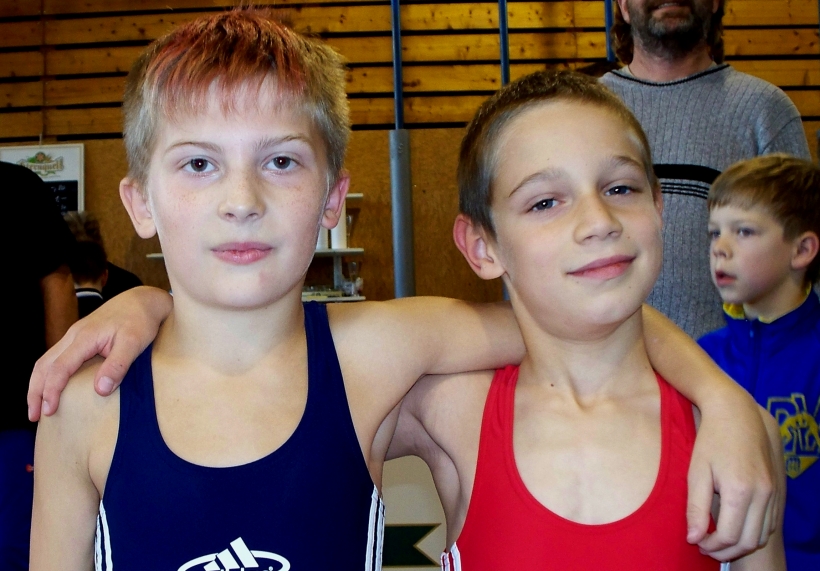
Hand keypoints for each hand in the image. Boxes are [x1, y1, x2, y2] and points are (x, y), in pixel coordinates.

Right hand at [28, 286, 172, 419]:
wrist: (143, 300)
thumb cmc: (140, 321)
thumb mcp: (135, 343)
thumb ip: (118, 365)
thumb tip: (100, 390)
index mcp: (85, 337)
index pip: (60, 368)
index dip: (51, 391)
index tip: (48, 411)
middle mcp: (73, 336)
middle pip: (44, 365)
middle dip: (35, 391)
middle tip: (34, 416)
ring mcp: (74, 336)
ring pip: (46, 361)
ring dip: (38, 384)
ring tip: (37, 407)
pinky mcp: (80, 338)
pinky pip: (55, 358)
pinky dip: (48, 375)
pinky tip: (51, 388)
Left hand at [686, 387, 781, 561]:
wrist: (736, 413)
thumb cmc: (710, 441)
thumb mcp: (696, 472)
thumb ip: (695, 508)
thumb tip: (694, 538)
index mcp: (739, 490)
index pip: (728, 536)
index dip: (711, 546)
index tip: (696, 543)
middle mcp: (762, 494)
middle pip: (748, 541)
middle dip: (726, 551)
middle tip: (706, 547)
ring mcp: (773, 492)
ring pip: (762, 535)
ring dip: (741, 543)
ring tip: (718, 539)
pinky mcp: (778, 489)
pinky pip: (770, 523)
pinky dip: (754, 532)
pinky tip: (735, 525)